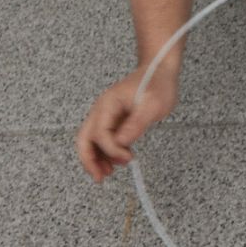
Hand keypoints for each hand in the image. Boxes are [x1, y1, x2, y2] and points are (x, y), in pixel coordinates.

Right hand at [75, 64, 177, 182]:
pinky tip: (114, 161)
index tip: (128, 158)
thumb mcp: (153, 104)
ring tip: (107, 173)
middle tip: (100, 177)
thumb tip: (121, 143)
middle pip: (85, 138)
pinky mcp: (113, 119)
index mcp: (108, 103)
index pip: (100, 132)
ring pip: (91, 140)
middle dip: (89, 159)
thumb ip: (136, 123)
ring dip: (96, 158)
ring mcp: (106, 114)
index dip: (111, 149)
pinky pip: (102, 138)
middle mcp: (102, 109)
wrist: (160, 70)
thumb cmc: (158, 83)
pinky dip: (105, 152)